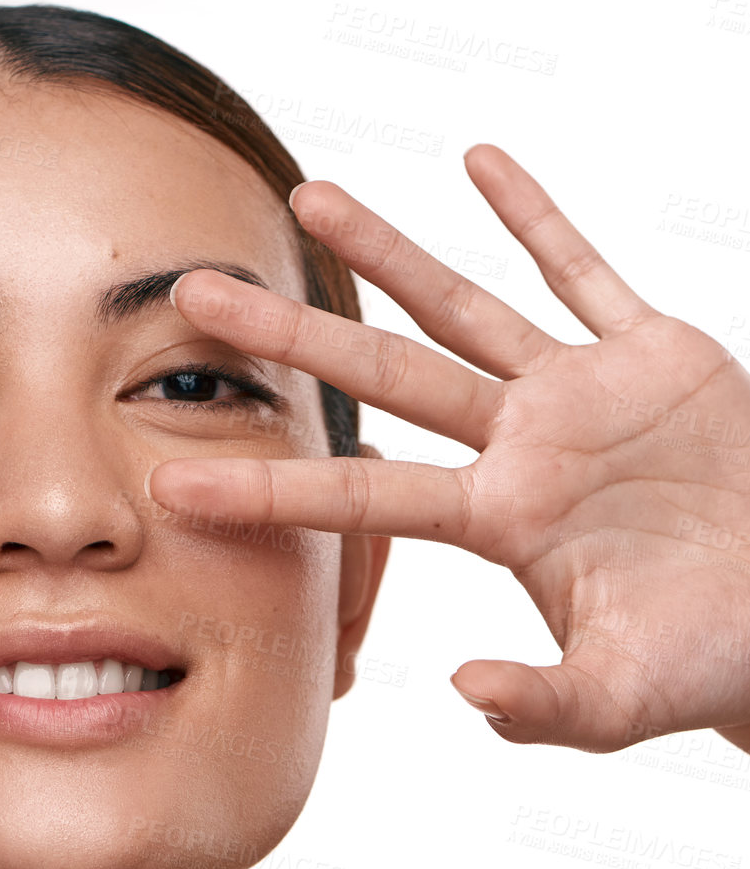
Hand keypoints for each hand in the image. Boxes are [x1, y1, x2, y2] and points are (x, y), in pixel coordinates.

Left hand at [150, 147, 749, 753]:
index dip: (266, 484)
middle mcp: (518, 448)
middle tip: (195, 292)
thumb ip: (541, 705)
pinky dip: (538, 216)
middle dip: (289, 336)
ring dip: (389, 253)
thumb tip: (465, 694)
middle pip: (383, 376)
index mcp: (501, 521)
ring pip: (462, 308)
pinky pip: (585, 270)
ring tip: (310, 199)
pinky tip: (480, 164)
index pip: (360, 494)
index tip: (171, 477)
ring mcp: (577, 396)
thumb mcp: (618, 698)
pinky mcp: (650, 356)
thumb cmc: (701, 662)